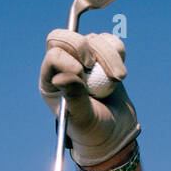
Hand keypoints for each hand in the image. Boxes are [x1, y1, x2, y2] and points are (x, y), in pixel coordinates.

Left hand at [39, 29, 139, 166]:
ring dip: (108, 57)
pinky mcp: (103, 56)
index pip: (53, 55)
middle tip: (92, 63)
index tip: (81, 74)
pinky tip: (119, 75)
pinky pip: (110, 41)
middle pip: (64, 37)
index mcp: (50, 82)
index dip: (65, 58)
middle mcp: (64, 67)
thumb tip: (59, 77)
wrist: (116, 133)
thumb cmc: (94, 130)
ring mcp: (84, 59)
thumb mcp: (83, 118)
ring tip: (117, 81)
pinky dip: (118, 53)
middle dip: (82, 46)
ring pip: (92, 39)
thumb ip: (74, 97)